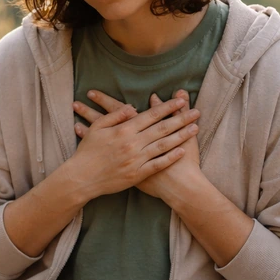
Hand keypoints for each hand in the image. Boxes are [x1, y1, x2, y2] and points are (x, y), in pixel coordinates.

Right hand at [74, 89, 202, 201]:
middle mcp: (133, 143)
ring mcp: (136, 160)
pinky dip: (171, 157)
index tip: (180, 100)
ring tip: (195, 128)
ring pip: (164, 145)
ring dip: (181, 136)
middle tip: (196, 112)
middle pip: (162, 128)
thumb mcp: (97, 129)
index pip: (150, 115)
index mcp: (123, 130)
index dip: (167, 107)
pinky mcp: (138, 175)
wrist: (82, 178)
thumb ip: (114, 116)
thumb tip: (131, 107)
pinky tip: (182, 150)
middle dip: (181, 118)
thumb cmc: (87, 152)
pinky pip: (158, 164)